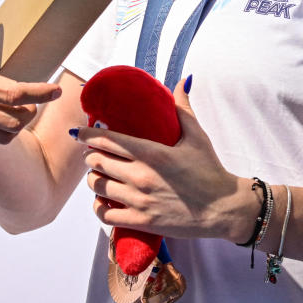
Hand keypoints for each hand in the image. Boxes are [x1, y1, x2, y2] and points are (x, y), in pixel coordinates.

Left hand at [76, 76, 253, 240]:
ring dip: (94, 179)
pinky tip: (103, 201)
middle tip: (93, 154)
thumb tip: (180, 81)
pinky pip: (105, 215)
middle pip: (96, 161)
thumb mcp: (197, 136)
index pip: (107, 139)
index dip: (86, 134)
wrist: (224, 209)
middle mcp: (141, 176)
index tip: (77, 132)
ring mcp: (140, 200)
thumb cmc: (210, 171)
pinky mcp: (142, 221)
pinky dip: (98, 207)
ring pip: (97, 186)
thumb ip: (182, 108)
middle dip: (91, 155)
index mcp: (152, 152)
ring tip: (99, 175)